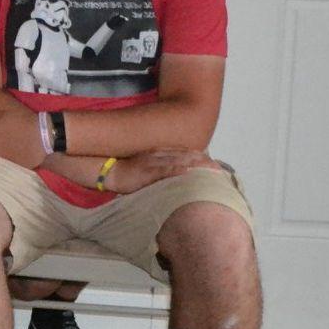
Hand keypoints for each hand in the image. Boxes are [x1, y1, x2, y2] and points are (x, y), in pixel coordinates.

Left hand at [0, 108, 45, 168]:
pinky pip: (12, 167)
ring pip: (0, 161)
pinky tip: (21, 155)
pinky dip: (15, 162)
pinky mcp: (18, 168)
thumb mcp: (2, 115)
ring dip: (4, 157)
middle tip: (6, 144)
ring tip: (13, 150)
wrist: (44, 132)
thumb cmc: (22, 120)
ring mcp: (6, 162)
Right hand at [106, 149, 221, 193]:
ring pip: (180, 161)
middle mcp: (159, 154)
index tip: (215, 164)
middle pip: (187, 156)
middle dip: (204, 162)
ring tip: (210, 170)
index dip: (201, 158)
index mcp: (160, 153)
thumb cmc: (127, 172)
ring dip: (196, 165)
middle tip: (219, 168)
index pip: (185, 154)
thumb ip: (161, 169)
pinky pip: (165, 170)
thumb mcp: (146, 166)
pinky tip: (187, 173)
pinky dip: (177, 171)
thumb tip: (176, 175)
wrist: (108, 171)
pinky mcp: (147, 170)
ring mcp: (154, 161)